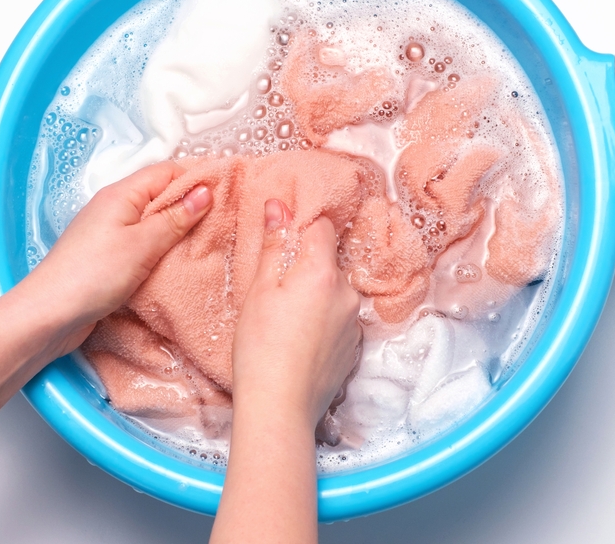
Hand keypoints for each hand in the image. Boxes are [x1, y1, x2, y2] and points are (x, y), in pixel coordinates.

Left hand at [21, 162, 211, 356]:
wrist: (47, 316)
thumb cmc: (91, 276)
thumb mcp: (142, 245)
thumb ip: (175, 218)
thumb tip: (205, 191)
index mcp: (121, 194)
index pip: (167, 171)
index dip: (199, 176)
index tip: (230, 189)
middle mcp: (116, 208)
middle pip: (162, 194)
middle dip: (193, 204)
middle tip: (227, 217)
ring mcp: (112, 233)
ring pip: (155, 221)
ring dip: (180, 229)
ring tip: (211, 240)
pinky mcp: (110, 258)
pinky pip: (145, 243)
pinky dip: (165, 248)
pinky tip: (181, 261)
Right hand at [232, 199, 361, 428]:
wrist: (280, 408)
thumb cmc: (261, 349)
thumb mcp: (259, 291)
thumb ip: (274, 246)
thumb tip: (279, 207)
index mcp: (323, 273)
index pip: (322, 227)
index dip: (302, 227)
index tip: (283, 239)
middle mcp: (348, 293)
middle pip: (328, 262)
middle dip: (305, 267)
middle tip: (276, 290)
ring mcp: (355, 322)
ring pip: (334, 292)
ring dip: (315, 295)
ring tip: (286, 320)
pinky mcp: (354, 347)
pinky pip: (339, 319)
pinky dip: (323, 321)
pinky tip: (299, 340)